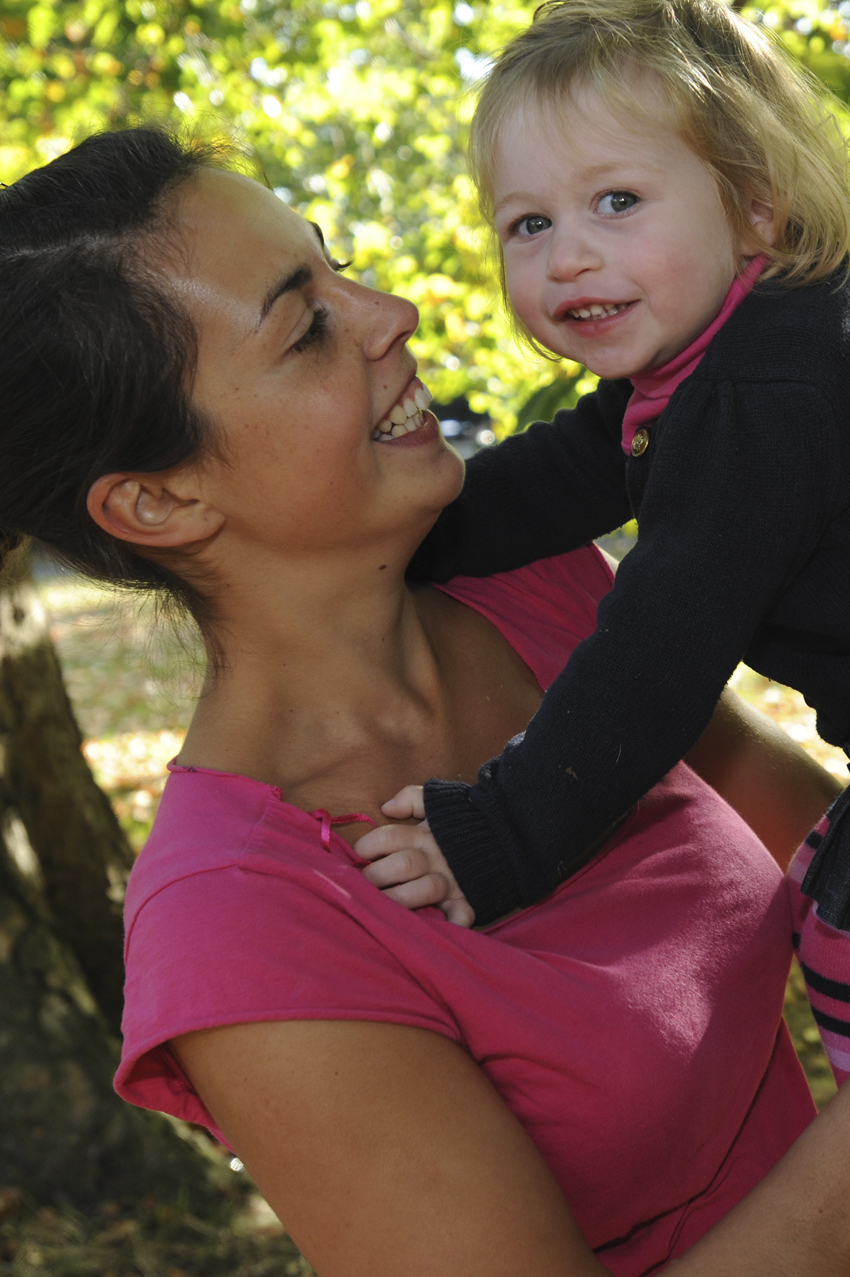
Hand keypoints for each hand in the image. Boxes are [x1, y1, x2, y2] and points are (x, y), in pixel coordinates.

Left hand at [354, 785, 475, 926]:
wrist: (509, 833)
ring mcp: (453, 880)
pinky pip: (462, 914)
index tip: (358, 855)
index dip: (367, 846)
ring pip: (424, 890)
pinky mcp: (468, 898)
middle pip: (402, 865)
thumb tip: (386, 807)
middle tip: (361, 886)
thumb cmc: (464, 820)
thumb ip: (412, 797)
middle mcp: (437, 857)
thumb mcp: (439, 801)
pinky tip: (438, 930)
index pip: (390, 836)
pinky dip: (453, 924)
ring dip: (400, 901)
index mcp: (425, 834)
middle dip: (376, 877)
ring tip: (381, 908)